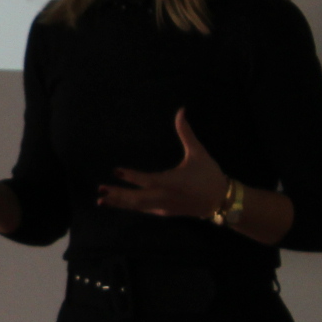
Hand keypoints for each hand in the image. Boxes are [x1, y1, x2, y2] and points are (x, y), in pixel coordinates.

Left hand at [97, 109, 228, 220]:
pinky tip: (117, 202)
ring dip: (119, 203)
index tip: (116, 171)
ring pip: (137, 207)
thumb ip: (186, 132)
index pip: (147, 180)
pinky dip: (129, 206)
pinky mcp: (163, 212)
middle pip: (137, 199)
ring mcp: (163, 207)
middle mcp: (164, 197)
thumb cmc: (209, 175)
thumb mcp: (198, 153)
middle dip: (118, 195)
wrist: (221, 201)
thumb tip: (181, 110)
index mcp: (172, 182)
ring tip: (100, 199)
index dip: (132, 177)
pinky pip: (143, 209)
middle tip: (100, 190)